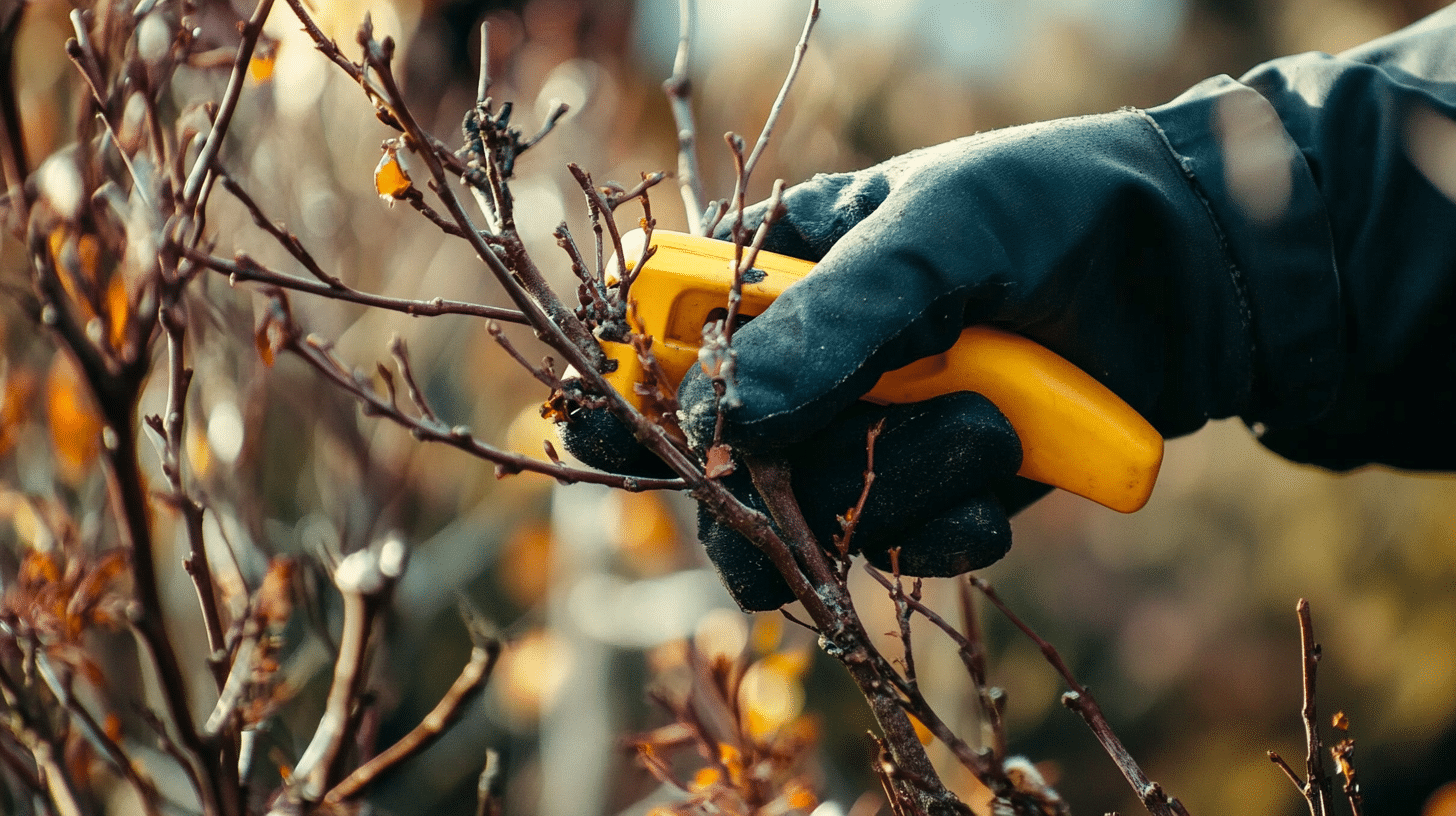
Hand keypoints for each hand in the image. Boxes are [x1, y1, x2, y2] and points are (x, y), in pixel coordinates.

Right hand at [567, 106, 1282, 608]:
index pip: (668, 339)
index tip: (616, 437)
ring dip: (896, 489)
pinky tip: (1002, 495)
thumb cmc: (1052, 211)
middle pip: (724, 458)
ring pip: (812, 516)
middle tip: (812, 470)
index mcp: (780, 272)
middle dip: (780, 475)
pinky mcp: (931, 491)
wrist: (1194, 277)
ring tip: (989, 427)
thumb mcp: (937, 235)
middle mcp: (810, 360)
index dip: (632, 395)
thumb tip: (721, 416)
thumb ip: (832, 320)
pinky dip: (944, 533)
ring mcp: (868, 431)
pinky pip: (894, 549)